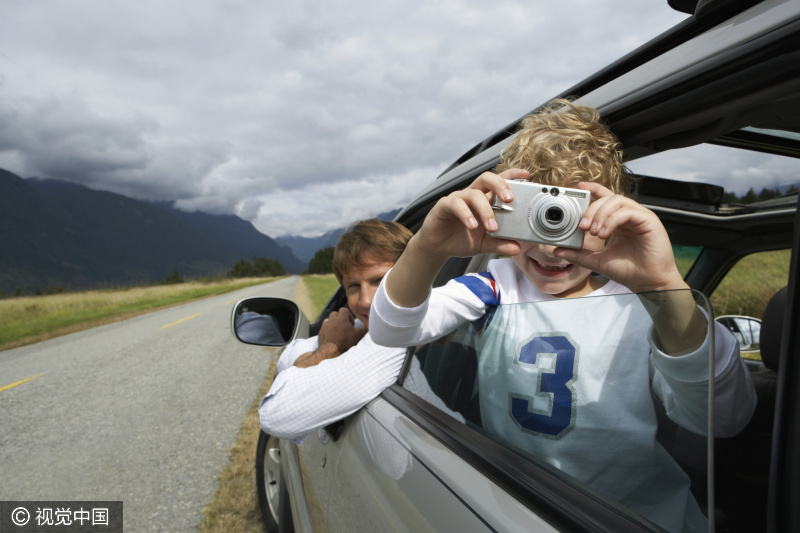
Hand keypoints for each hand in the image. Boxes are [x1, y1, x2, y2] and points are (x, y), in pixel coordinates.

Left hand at [295, 308, 366, 367]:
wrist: (330, 351)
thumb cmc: (345, 342)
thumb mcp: (358, 335)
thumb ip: (364, 328)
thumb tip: (370, 323)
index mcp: (341, 318)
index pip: (344, 309)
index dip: (348, 315)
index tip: (350, 324)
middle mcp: (332, 319)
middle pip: (336, 313)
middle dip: (340, 318)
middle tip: (345, 327)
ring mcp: (325, 325)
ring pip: (330, 319)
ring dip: (334, 323)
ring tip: (338, 331)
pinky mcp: (321, 331)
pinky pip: (325, 326)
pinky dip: (328, 328)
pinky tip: (332, 335)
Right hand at [412, 168, 529, 260]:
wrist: (438, 247)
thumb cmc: (461, 239)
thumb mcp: (484, 244)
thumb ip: (500, 244)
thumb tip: (517, 247)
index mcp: (484, 200)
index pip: (499, 182)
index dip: (512, 175)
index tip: (526, 175)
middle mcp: (472, 195)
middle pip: (487, 178)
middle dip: (500, 185)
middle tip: (510, 199)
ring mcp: (458, 199)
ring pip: (473, 193)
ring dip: (485, 210)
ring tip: (492, 227)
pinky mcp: (444, 206)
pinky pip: (456, 204)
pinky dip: (466, 214)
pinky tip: (472, 226)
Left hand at [553, 182, 686, 292]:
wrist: (649, 284)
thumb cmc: (629, 271)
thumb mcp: (596, 261)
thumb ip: (578, 254)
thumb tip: (557, 250)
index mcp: (618, 222)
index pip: (605, 198)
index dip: (593, 190)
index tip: (578, 188)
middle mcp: (629, 216)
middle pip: (608, 198)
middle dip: (591, 209)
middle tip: (582, 226)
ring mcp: (640, 217)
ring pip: (617, 201)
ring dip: (601, 214)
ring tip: (593, 232)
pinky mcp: (649, 220)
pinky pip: (627, 211)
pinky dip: (612, 220)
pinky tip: (604, 233)